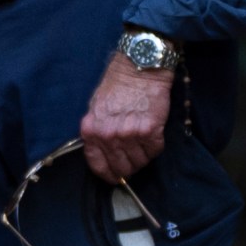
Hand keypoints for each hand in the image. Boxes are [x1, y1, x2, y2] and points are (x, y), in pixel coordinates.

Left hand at [79, 54, 172, 182]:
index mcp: (91, 130)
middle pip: (121, 167)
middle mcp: (108, 135)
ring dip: (142, 157)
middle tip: (134, 161)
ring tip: (142, 143)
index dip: (108, 174)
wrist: (138, 68)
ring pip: (139, 161)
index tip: (115, 177)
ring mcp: (129, 134)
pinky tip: (152, 135)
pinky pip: (154, 151)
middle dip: (128, 168)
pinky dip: (155, 147)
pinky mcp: (150, 131)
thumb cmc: (116, 85)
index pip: (97, 165)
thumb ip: (97, 132)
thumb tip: (104, 154)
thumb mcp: (95, 108)